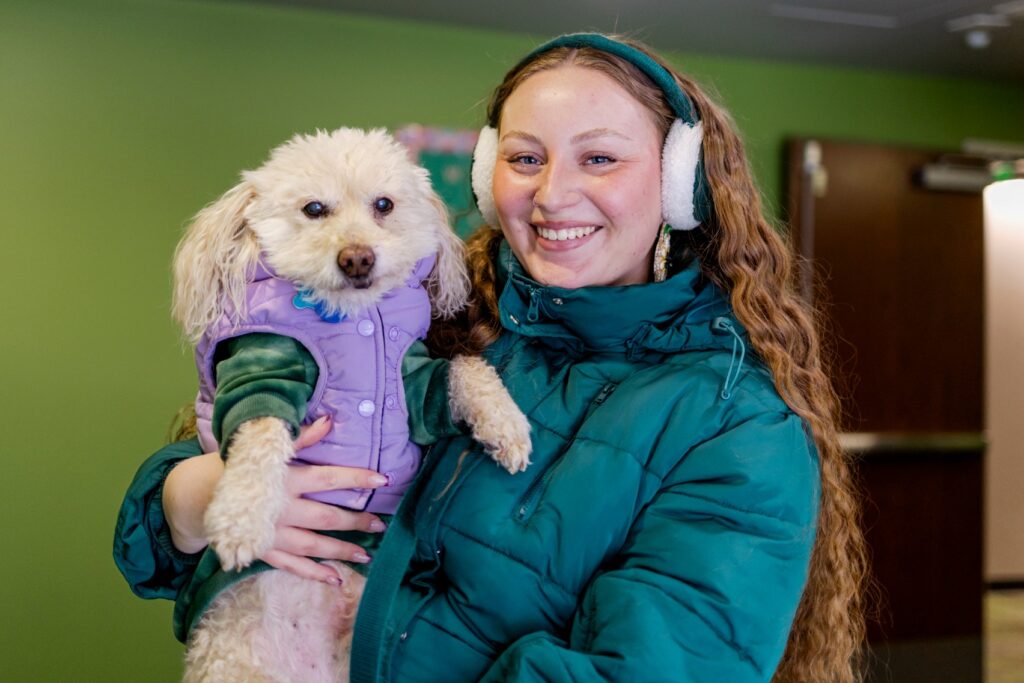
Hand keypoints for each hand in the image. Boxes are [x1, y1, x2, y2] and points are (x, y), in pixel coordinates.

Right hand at [162, 416, 388, 583]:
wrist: (200, 493)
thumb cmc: (242, 467)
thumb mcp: (267, 449)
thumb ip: (300, 437)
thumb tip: (330, 421)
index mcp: (285, 479)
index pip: (328, 477)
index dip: (356, 478)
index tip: (383, 479)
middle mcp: (281, 508)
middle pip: (325, 516)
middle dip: (355, 521)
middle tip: (380, 524)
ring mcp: (271, 533)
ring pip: (312, 544)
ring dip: (340, 550)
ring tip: (365, 554)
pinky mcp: (262, 551)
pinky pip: (291, 566)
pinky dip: (313, 573)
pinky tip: (335, 579)